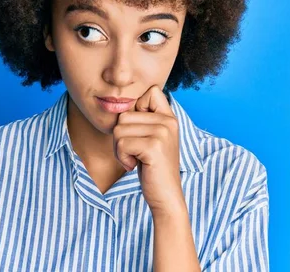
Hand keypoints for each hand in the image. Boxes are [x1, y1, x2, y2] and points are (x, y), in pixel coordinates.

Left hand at [112, 85, 183, 212]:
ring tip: (135, 159)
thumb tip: (119, 101)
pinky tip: (135, 165)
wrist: (166, 196)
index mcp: (169, 117)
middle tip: (134, 152)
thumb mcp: (151, 138)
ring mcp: (162, 133)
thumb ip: (143, 119)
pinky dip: (122, 157)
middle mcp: (168, 121)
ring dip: (119, 148)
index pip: (150, 92)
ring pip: (119, 129)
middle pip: (124, 115)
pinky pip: (121, 143)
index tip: (140, 132)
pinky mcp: (153, 146)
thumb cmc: (153, 168)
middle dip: (121, 136)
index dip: (135, 109)